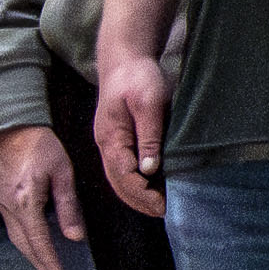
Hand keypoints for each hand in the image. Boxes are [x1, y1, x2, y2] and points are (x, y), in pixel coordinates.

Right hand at [0, 123, 86, 269]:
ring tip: (49, 268)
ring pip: (17, 239)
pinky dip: (26, 242)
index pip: (39, 242)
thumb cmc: (40, 145)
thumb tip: (75, 236)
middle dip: (41, 266)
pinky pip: (14, 228)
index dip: (51, 264)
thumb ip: (68, 207)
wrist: (13, 127)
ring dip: (33, 256)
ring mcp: (2, 204)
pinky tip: (37, 244)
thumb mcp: (62, 174)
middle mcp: (9, 206)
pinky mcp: (2, 199)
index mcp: (26, 201)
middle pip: (24, 246)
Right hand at [91, 50, 173, 216]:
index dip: (142, 194)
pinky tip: (150, 186)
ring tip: (157, 205)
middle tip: (161, 212)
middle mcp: (106, 143)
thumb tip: (148, 169)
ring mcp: (109, 141)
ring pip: (118, 176)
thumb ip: (148, 137)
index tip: (162, 205)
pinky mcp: (117, 137)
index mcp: (111, 137)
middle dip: (138, 200)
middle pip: (117, 181)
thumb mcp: (148, 104)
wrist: (124, 57)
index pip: (123, 176)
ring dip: (135, 194)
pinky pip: (122, 166)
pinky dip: (134, 182)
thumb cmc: (137, 77)